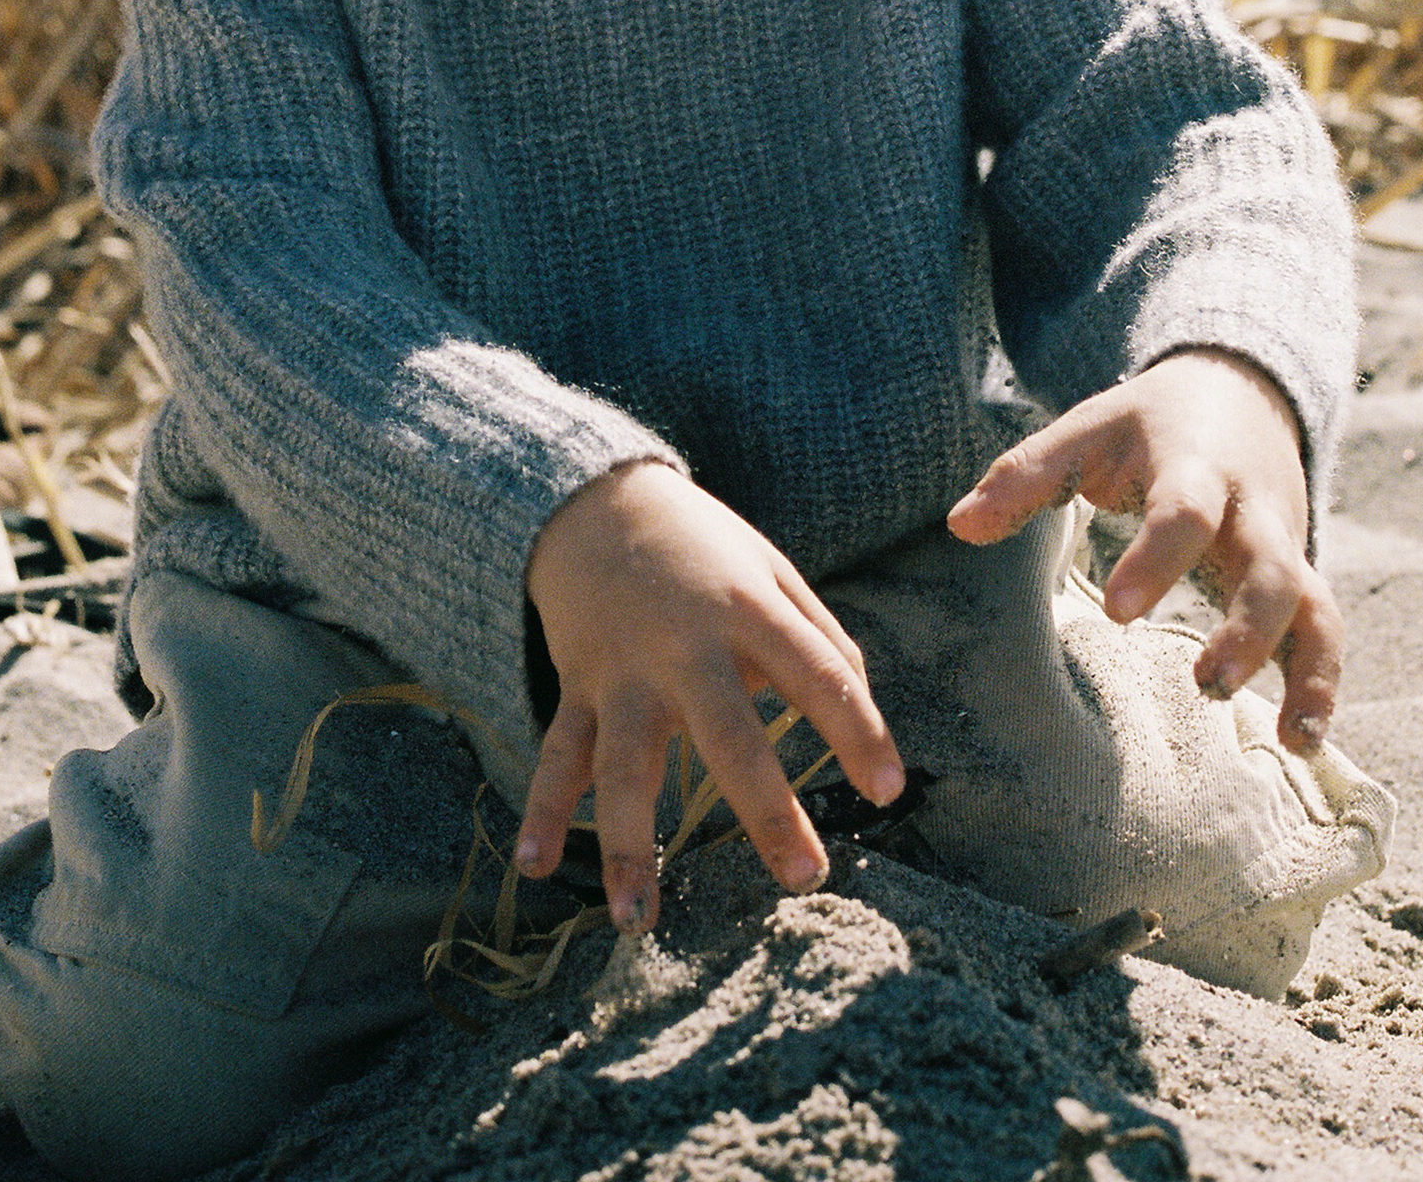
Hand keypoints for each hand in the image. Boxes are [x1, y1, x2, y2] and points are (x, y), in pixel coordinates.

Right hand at [516, 463, 904, 933]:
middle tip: (807, 874)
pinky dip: (542, 810)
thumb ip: (820, 636)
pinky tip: (534, 867)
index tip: (888, 791)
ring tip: (639, 924)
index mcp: (746, 608)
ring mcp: (624, 670)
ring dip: (628, 846)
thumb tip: (860, 705)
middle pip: (727, 733)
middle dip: (767, 808)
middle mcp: (684, 644)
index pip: (816, 672)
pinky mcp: (579, 685)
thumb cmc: (703, 547)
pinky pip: (558, 754)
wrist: (595, 499)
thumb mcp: (771, 568)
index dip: (857, 729)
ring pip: (624, 765)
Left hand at [945, 351, 1340, 756]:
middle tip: (1203, 681)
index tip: (1121, 612)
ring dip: (1303, 669)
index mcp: (1193, 465)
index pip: (1184, 511)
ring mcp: (1285, 544)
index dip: (1157, 559)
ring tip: (1280, 736)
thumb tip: (959, 527)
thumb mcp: (1082, 432)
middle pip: (1270, 567)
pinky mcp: (1300, 575)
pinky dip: (1323, 684)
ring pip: (1312, 605)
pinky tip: (1301, 743)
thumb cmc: (1142, 425)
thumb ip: (1023, 477)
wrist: (1233, 392)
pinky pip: (1326, 631)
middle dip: (1248, 628)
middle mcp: (1252, 509)